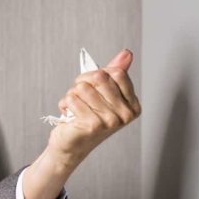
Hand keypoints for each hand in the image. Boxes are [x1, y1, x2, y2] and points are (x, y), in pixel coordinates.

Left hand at [48, 49, 140, 165]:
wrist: (71, 145)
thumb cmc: (86, 118)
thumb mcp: (103, 93)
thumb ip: (115, 73)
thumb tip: (127, 53)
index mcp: (133, 105)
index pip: (117, 72)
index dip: (98, 74)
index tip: (92, 86)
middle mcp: (125, 114)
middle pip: (99, 77)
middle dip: (82, 82)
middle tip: (80, 96)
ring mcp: (111, 121)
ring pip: (83, 87)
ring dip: (72, 95)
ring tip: (76, 108)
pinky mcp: (93, 125)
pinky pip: (72, 98)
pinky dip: (65, 103)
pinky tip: (70, 115)